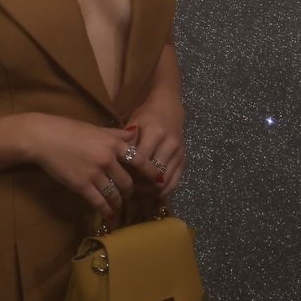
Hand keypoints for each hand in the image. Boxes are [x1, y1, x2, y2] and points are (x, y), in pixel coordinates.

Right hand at [20, 113, 141, 224]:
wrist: (44, 138)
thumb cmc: (68, 130)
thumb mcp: (96, 129)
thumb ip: (116, 134)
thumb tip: (134, 133)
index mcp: (113, 143)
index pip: (140, 160)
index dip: (151, 172)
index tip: (158, 180)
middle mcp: (108, 159)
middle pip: (128, 182)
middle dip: (130, 191)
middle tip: (129, 195)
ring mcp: (95, 174)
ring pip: (115, 194)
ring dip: (118, 202)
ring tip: (118, 205)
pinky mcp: (82, 186)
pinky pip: (99, 202)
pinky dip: (106, 210)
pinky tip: (108, 214)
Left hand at [121, 97, 184, 215]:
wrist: (169, 108)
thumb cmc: (147, 115)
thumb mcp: (133, 124)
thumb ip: (127, 144)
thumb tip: (117, 166)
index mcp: (156, 133)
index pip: (141, 161)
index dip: (130, 173)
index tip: (119, 179)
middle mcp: (170, 145)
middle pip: (154, 175)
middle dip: (140, 186)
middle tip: (127, 189)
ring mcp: (179, 154)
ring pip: (164, 183)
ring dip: (150, 191)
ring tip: (137, 192)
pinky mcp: (183, 161)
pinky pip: (174, 183)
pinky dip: (162, 191)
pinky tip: (150, 192)